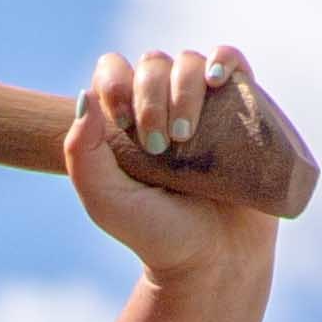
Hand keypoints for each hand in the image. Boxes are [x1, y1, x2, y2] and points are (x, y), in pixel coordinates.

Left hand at [65, 42, 282, 287]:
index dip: (115, 82)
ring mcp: (203, 105)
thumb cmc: (157, 235)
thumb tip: (84, 95)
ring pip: (189, 62)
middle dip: (152, 97)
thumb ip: (81, 155)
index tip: (122, 122)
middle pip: (152, 64)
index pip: (113, 71)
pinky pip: (232, 62)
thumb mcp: (107, 202)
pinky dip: (225, 60)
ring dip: (185, 89)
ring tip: (187, 138)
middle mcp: (164, 106)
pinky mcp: (240, 108)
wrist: (214, 261)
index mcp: (126, 121)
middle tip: (157, 145)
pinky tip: (218, 79)